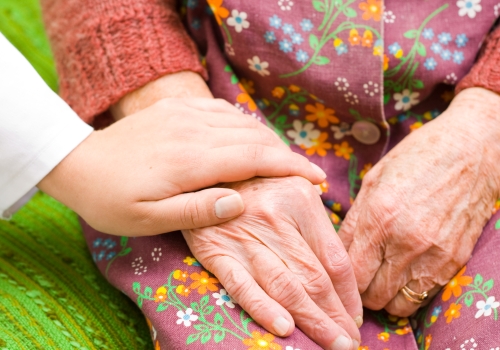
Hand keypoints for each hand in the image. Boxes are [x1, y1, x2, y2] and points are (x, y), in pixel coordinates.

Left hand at [38, 98, 325, 235]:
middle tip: (307, 173)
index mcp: (191, 160)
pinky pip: (220, 109)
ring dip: (268, 139)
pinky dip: (243, 122)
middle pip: (254, 137)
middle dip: (286, 154)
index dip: (290, 167)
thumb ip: (195, 212)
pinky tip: (248, 135)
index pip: (255, 159)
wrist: (76, 164)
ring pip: (241, 121)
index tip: (316, 178)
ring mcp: (184, 114)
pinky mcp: (175, 108)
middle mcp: (194, 130)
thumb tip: (239, 204)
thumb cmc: (110, 200)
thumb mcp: (148, 220)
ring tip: (283, 160)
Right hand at [183, 177, 362, 349]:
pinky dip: (264, 309)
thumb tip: (344, 263)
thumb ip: (317, 218)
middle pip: (314, 278)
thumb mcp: (292, 184)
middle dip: (335, 316)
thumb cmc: (257, 181)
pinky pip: (243, 286)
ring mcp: (245, 236)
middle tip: (350, 342)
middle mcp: (275, 218)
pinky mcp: (217, 251)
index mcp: (300, 199)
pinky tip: (285, 329)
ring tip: (331, 344)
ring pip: (285, 287)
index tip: (357, 315)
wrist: (206, 173)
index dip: (349, 294)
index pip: (334, 258)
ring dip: (312, 321)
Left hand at [339, 88, 499, 315]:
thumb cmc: (415, 159)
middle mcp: (404, 243)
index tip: (341, 275)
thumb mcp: (372, 182)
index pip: (352, 274)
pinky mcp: (454, 261)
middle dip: (361, 292)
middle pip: (372, 295)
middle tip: (360, 279)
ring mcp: (433, 255)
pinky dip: (410, 292)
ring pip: (399, 304)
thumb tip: (336, 252)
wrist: (470, 151)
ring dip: (386, 297)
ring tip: (382, 280)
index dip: (342, 279)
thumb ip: (353, 222)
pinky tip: (404, 275)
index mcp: (378, 219)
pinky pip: (424, 295)